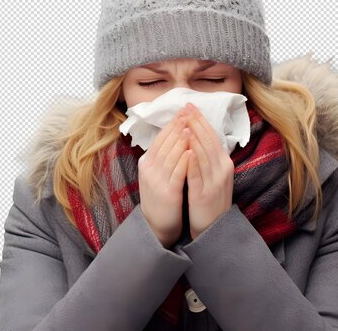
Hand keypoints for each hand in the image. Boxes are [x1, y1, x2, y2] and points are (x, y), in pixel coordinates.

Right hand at [137, 110, 190, 247]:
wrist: (156, 225)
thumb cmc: (160, 197)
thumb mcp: (156, 173)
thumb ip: (162, 156)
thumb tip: (174, 136)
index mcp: (146, 162)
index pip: (159, 138)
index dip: (171, 125)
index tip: (183, 112)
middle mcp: (149, 169)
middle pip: (164, 143)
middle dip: (177, 127)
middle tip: (187, 113)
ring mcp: (156, 180)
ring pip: (170, 155)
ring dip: (180, 140)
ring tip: (190, 126)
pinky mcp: (167, 192)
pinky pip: (177, 173)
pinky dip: (184, 160)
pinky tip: (191, 151)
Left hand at [182, 102, 233, 239]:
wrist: (214, 227)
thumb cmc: (209, 198)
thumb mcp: (213, 174)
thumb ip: (207, 156)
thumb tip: (196, 136)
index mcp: (223, 163)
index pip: (211, 136)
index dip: (200, 120)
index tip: (189, 106)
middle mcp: (222, 169)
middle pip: (208, 141)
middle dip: (196, 123)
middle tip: (185, 107)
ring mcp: (214, 181)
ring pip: (203, 155)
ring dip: (193, 138)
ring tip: (184, 123)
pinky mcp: (204, 194)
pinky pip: (197, 175)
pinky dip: (192, 162)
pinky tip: (186, 151)